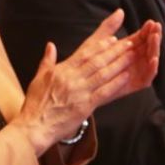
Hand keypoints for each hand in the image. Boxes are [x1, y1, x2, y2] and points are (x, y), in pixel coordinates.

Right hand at [9, 11, 160, 154]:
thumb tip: (51, 45)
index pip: (84, 53)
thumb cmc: (35, 104)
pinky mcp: (85, 106)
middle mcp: (72, 78)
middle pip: (97, 61)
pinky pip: (104, 92)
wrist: (34, 126)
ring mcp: (80, 92)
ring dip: (119, 64)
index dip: (100, 45)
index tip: (112, 38)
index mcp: (62, 70)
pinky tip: (126, 76)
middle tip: (128, 42)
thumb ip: (47, 61)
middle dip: (114, 50)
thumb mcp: (38, 78)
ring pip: (103, 74)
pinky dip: (116, 83)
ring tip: (131, 55)